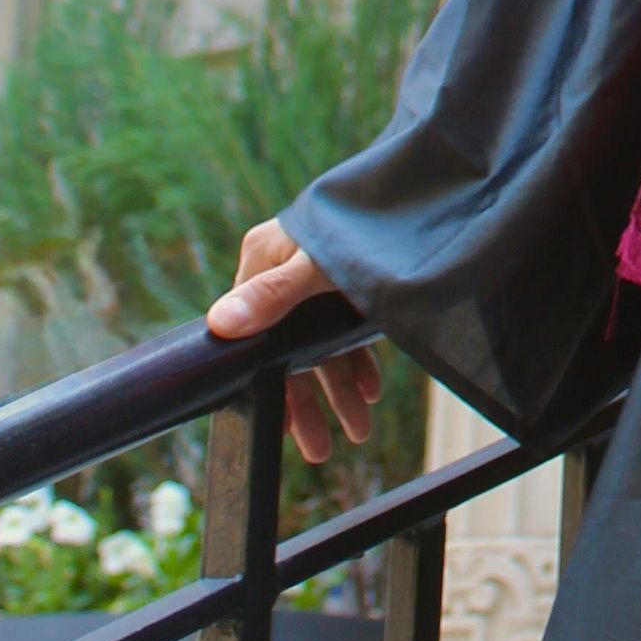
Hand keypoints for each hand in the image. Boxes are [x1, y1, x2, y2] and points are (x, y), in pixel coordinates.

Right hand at [206, 221, 380, 466]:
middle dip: (309, 402)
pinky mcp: (350, 283)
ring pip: (321, 346)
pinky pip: (347, 332)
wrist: (419, 188)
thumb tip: (220, 325)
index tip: (276, 428)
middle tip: (323, 451)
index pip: (250, 337)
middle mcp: (284, 272)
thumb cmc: (358, 223)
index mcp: (263, 260)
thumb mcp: (316, 264)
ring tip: (359, 432)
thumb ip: (273, 295)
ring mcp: (318, 280)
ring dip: (340, 390)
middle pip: (287, 350)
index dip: (265, 386)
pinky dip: (358, 362)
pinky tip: (372, 390)